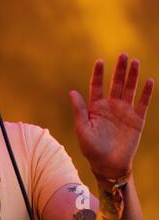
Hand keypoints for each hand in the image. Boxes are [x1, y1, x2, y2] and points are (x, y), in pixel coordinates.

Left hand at [69, 53, 153, 178]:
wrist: (108, 164)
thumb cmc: (91, 148)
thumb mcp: (82, 128)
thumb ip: (79, 110)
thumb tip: (72, 92)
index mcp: (95, 107)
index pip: (97, 85)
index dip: (98, 74)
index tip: (100, 61)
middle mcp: (110, 106)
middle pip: (116, 83)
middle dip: (119, 69)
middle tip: (123, 54)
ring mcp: (124, 112)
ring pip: (129, 89)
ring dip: (132, 76)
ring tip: (135, 62)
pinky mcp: (137, 120)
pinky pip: (142, 103)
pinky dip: (146, 93)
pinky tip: (148, 81)